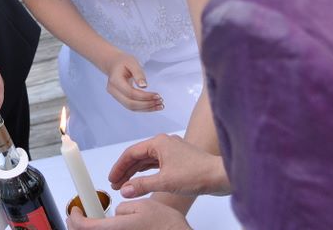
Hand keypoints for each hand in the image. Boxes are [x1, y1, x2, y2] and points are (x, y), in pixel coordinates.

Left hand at [67, 200, 190, 229]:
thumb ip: (123, 207)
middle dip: (76, 225)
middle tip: (75, 216)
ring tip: (87, 221)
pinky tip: (103, 227)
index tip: (73, 210)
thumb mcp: (142, 205)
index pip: (85, 226)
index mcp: (117, 228)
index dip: (75, 217)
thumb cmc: (166, 225)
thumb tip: (116, 212)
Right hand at [102, 52, 161, 111]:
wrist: (113, 63)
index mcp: (115, 81)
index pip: (130, 93)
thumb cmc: (123, 62)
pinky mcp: (121, 99)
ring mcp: (116, 96)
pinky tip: (154, 106)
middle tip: (160, 101)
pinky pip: (132, 106)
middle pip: (130, 103)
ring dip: (147, 108)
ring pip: (131, 107)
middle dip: (147, 104)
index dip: (144, 96)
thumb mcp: (132, 62)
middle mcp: (113, 91)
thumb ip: (138, 73)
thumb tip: (144, 86)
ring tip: (160, 105)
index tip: (157, 95)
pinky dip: (144, 108)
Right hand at [109, 133, 230, 198]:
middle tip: (115, 184)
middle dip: (126, 171)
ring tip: (125, 185)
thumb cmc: (197, 174)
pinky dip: (147, 172)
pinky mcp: (179, 159)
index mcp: (159, 142)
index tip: (111, 179)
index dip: (119, 167)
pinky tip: (142, 179)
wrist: (220, 176)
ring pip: (147, 160)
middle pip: (138, 156)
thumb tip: (124, 190)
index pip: (131, 153)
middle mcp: (164, 143)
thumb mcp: (165, 182)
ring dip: (136, 172)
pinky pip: (157, 164)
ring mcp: (172, 150)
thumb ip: (142, 185)